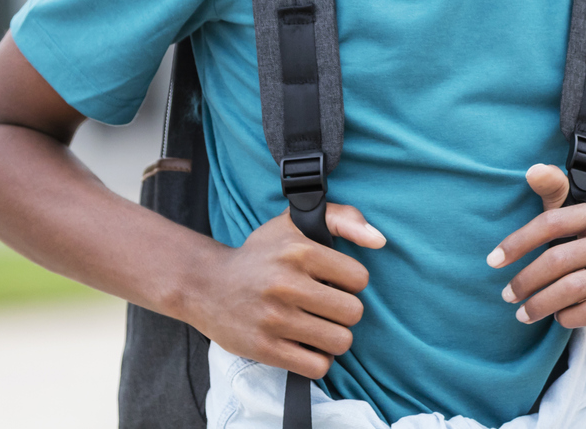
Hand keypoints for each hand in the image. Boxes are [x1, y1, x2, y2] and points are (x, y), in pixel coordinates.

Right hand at [189, 203, 384, 377]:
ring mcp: (274, 319)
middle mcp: (286, 284)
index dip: (351, 282)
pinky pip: (317, 367)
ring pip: (339, 342)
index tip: (333, 281)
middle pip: (353, 313)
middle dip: (344, 312)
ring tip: (319, 327)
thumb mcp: (295, 223)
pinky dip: (318, 360)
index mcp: (299, 251)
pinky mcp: (264, 349)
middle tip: (326, 307)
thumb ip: (343, 218)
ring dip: (334, 338)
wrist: (206, 285)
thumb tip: (379, 240)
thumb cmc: (260, 255)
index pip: (359, 278)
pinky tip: (306, 346)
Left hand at [487, 164, 585, 331]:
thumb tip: (532, 170)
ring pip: (573, 288)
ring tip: (521, 313)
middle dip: (526, 279)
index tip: (494, 259)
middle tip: (507, 294)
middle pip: (560, 259)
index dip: (520, 240)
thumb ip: (556, 191)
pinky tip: (556, 317)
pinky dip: (567, 316)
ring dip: (540, 304)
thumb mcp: (580, 215)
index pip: (554, 221)